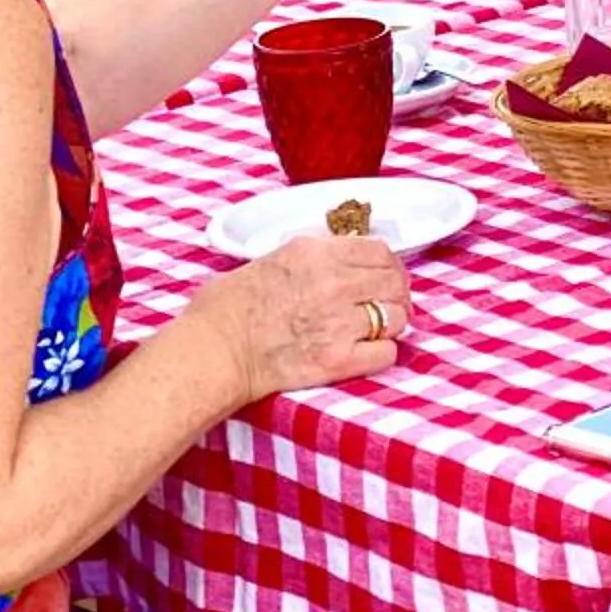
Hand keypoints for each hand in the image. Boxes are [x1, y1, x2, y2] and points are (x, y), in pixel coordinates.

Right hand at [201, 235, 413, 402]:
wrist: (214, 350)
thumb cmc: (229, 306)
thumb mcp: (275, 257)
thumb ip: (315, 256)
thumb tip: (341, 258)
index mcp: (317, 252)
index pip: (381, 250)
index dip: (389, 264)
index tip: (387, 274)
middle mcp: (334, 282)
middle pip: (394, 282)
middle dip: (396, 292)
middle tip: (389, 304)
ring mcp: (339, 323)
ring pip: (397, 317)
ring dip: (390, 323)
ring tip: (375, 330)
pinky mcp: (337, 361)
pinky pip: (386, 353)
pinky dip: (381, 353)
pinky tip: (366, 352)